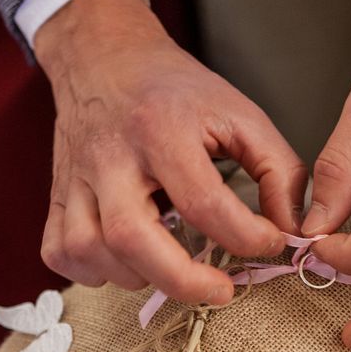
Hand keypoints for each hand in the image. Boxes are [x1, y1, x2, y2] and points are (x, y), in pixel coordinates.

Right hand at [34, 0, 306, 304]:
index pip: (203, 202)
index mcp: (163, 129)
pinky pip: (62, 251)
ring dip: (142, 276)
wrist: (109, 60)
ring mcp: (77, 177)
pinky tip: (131, 261)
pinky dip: (96, 271)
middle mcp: (111, 156)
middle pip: (132, 237)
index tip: (270, 243)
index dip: (246, 236)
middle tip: (223, 291)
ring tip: (176, 267)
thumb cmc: (179, 91)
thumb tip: (291, 228)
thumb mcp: (242, 116)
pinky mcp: (59, 194)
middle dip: (183, 280)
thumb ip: (278, 170)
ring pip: (92, 251)